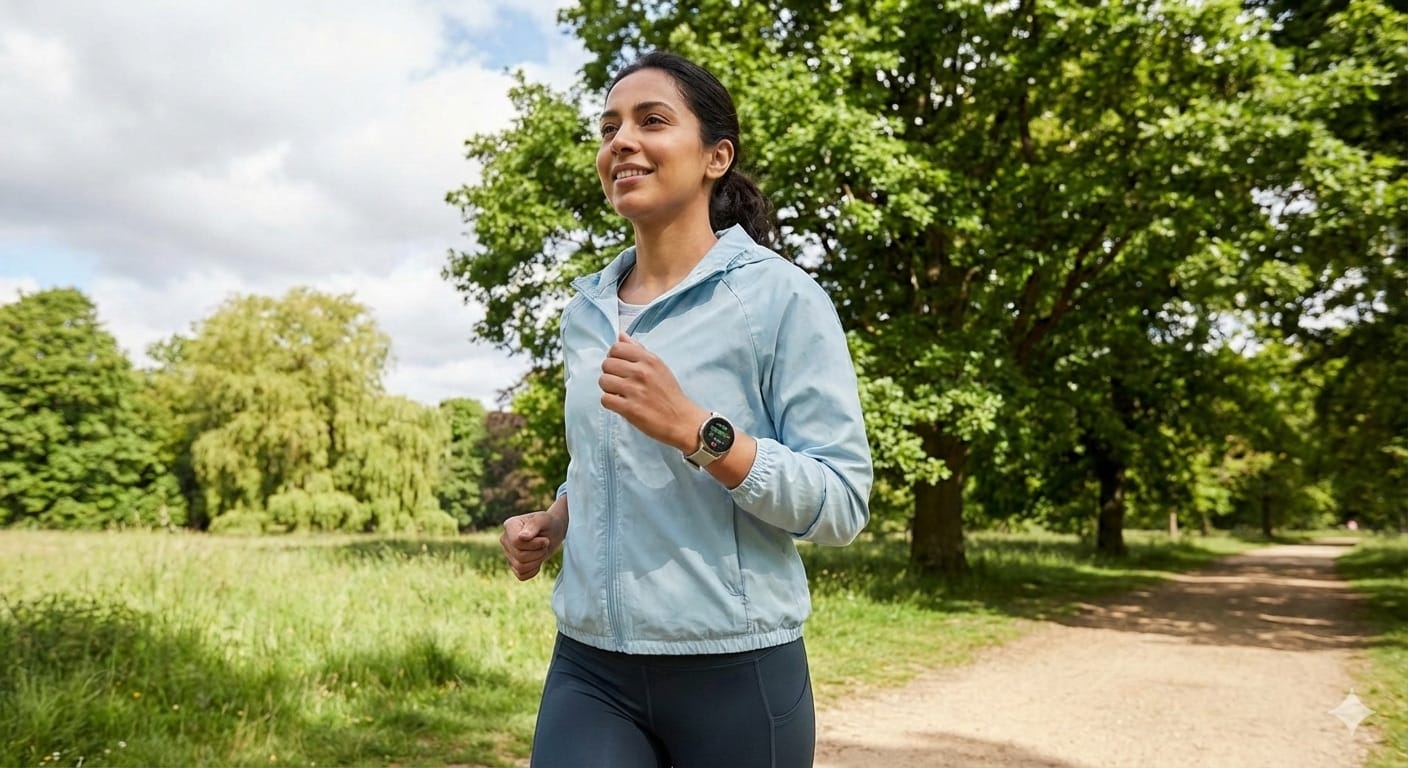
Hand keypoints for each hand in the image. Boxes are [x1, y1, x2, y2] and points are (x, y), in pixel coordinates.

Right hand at [500, 509, 565, 580]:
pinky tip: (537, 560)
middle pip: (519, 556)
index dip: (534, 544)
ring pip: (520, 567)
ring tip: (541, 551)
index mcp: (510, 525)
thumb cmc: (548, 523)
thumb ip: (533, 526)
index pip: (516, 542)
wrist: (553, 532)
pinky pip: (521, 575)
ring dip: (537, 561)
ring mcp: (508, 553)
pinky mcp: (513, 565)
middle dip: (538, 552)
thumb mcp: (544, 520)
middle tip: (545, 544)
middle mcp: (505, 540)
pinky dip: (533, 570)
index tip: (544, 540)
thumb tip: (522, 537)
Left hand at [599, 333, 706, 450]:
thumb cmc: (669, 394)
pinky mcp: (629, 409)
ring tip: (620, 393)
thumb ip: (639, 350)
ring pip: (603, 381)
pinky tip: (620, 404)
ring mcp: (635, 390)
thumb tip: (621, 335)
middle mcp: (641, 372)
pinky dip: (610, 402)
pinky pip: (605, 399)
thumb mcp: (659, 367)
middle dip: (610, 373)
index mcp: (649, 360)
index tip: (619, 365)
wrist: (681, 420)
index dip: (613, 356)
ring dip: (608, 388)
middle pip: (607, 364)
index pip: (617, 348)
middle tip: (620, 382)